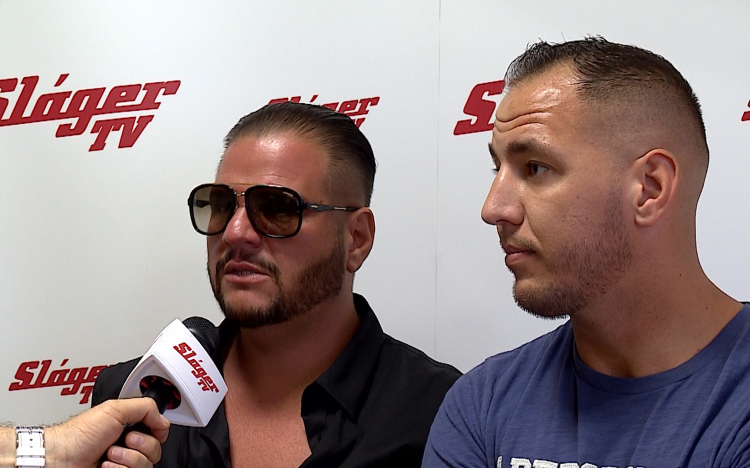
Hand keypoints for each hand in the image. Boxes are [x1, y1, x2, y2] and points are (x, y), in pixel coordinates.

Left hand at [46, 398, 169, 467]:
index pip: (158, 431)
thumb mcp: (114, 408)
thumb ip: (145, 407)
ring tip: (109, 454)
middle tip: (124, 439)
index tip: (152, 429)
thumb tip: (163, 419)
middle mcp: (128, 446)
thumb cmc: (78, 434)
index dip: (158, 431)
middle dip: (140, 444)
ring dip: (127, 458)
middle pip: (155, 449)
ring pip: (146, 464)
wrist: (60, 459)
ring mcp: (123, 464)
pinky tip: (105, 466)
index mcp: (129, 426)